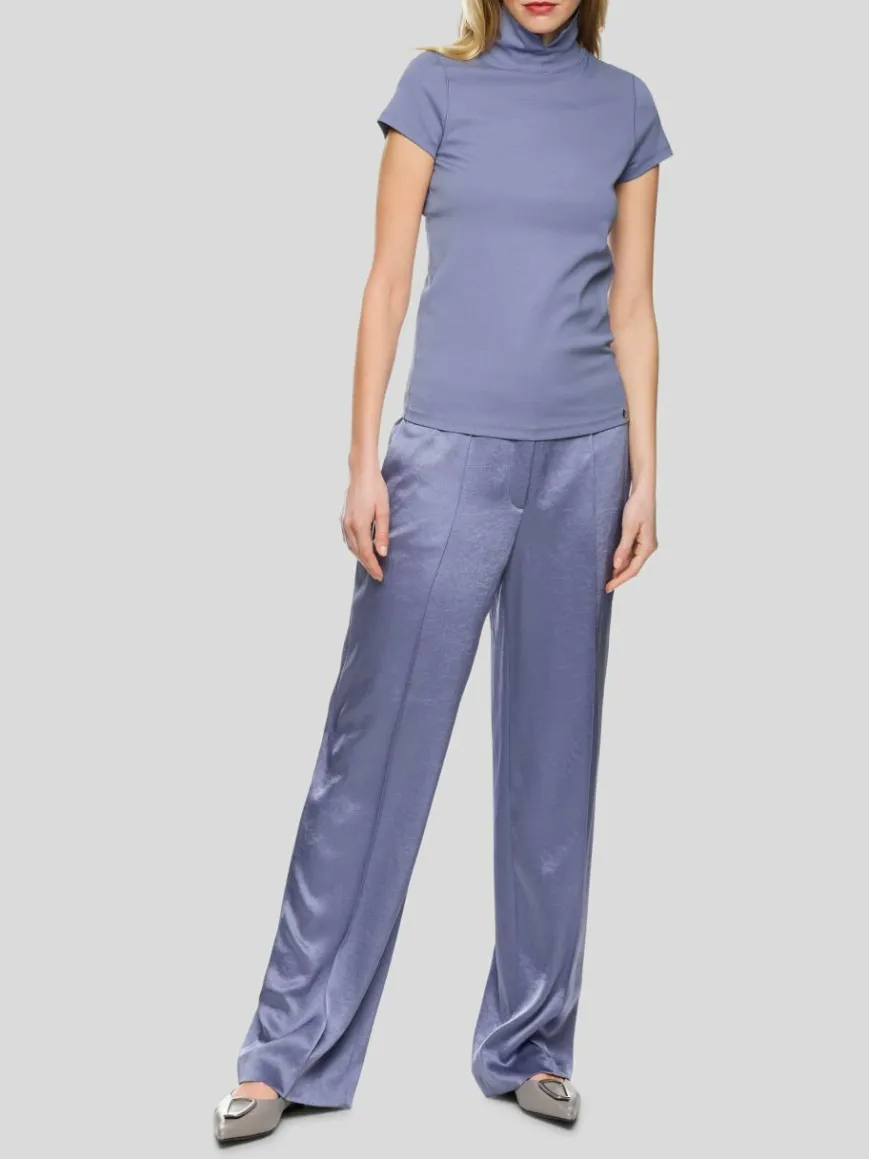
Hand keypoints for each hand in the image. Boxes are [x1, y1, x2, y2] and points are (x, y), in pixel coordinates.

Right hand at [341, 466, 389, 581]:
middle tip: (378, 575)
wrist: (361, 473)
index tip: (380, 577)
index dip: (373, 567)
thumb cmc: (376, 489)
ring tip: (371, 565)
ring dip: (361, 557)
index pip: (366, 553)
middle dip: (367, 565)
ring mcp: (343, 522)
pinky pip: (347, 539)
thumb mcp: (384, 511)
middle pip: (357, 552)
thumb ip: (382, 533)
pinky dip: (354, 548)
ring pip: (351, 547)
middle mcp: (348, 526)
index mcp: (359, 525)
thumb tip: (382, 553)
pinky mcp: (342, 518)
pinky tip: (361, 549)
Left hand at [606, 484, 656, 592]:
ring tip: (606, 577)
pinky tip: (613, 564)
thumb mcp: (628, 527)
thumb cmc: (637, 507)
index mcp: (648, 547)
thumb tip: (616, 566)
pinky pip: (631, 554)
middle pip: (633, 568)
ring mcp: (645, 543)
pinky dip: (622, 560)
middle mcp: (648, 548)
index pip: (632, 570)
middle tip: (604, 586)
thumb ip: (623, 548)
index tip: (607, 587)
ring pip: (632, 562)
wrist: (643, 492)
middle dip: (619, 577)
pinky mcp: (641, 538)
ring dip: (620, 570)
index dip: (619, 580)